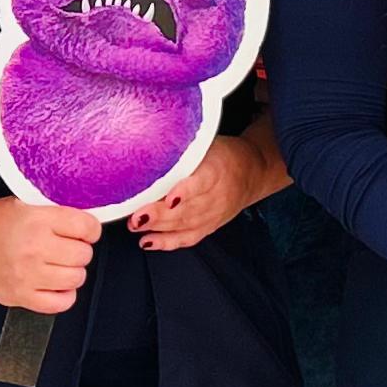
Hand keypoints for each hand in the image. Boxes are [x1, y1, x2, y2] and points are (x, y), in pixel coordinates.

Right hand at [0, 195, 101, 311]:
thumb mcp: (26, 203)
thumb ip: (57, 212)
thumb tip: (89, 223)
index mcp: (36, 220)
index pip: (86, 227)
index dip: (90, 229)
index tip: (85, 231)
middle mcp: (32, 249)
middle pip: (84, 254)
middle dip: (80, 249)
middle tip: (67, 247)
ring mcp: (26, 275)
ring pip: (76, 278)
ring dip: (73, 271)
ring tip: (59, 264)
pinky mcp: (20, 296)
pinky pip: (61, 303)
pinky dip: (64, 294)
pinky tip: (55, 283)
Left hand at [129, 134, 264, 252]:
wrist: (251, 172)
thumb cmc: (224, 155)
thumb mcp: (208, 144)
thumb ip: (185, 150)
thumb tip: (150, 148)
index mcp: (218, 169)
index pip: (201, 182)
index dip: (185, 192)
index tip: (169, 198)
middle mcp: (217, 195)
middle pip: (187, 208)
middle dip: (160, 214)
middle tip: (136, 215)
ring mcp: (213, 214)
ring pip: (184, 224)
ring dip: (158, 227)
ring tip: (135, 224)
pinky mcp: (209, 227)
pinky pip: (187, 238)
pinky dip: (167, 242)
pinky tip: (147, 241)